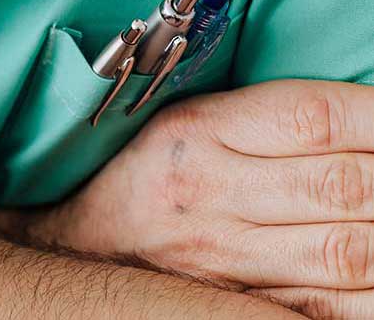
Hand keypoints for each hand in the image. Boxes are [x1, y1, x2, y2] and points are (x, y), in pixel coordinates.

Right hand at [34, 79, 373, 317]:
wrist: (75, 246)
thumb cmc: (145, 174)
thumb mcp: (189, 121)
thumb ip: (270, 117)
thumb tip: (366, 120)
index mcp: (199, 131)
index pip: (315, 117)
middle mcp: (211, 192)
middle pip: (343, 185)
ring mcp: (226, 257)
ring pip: (349, 252)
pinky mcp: (239, 305)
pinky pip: (329, 307)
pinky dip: (370, 293)